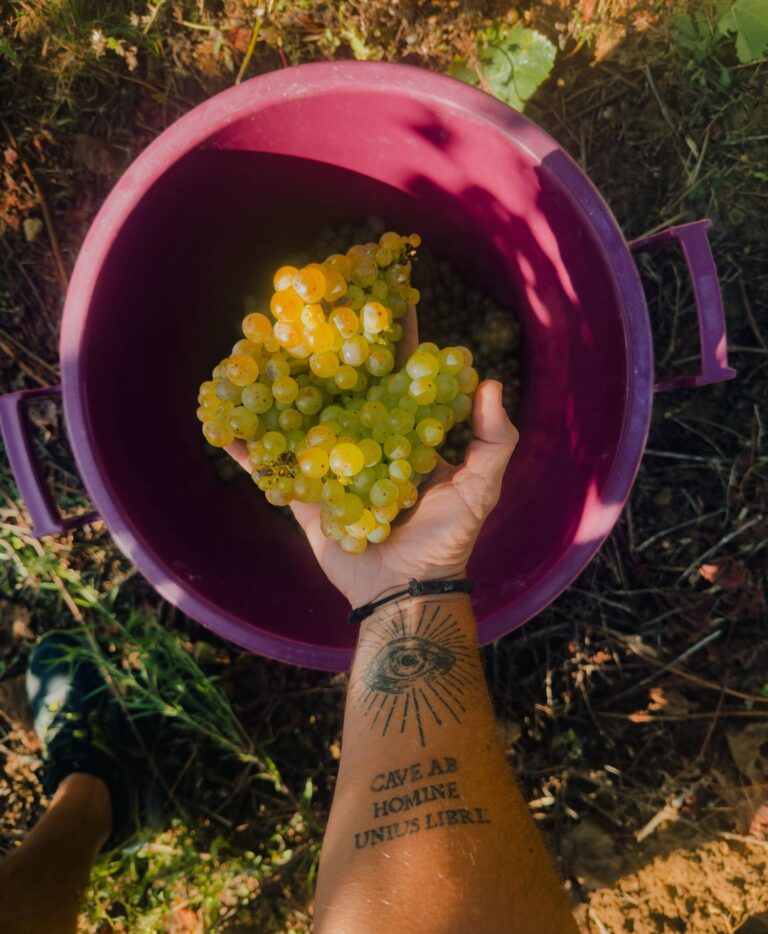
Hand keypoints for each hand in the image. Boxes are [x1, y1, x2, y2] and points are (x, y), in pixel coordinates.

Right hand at [226, 306, 518, 608]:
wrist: (405, 592)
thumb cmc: (447, 540)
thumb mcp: (481, 489)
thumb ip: (493, 440)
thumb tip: (487, 381)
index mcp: (405, 432)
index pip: (399, 374)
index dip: (394, 337)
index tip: (384, 294)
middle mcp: (366, 440)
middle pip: (345, 385)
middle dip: (329, 348)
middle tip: (311, 308)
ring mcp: (331, 465)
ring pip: (302, 418)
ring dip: (280, 388)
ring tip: (258, 351)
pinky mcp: (305, 495)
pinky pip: (271, 468)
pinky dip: (246, 450)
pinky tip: (221, 424)